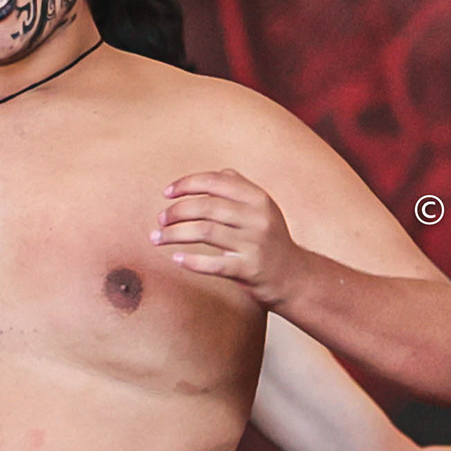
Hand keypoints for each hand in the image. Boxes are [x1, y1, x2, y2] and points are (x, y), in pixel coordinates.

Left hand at [155, 169, 303, 305]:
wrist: (292, 276)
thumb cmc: (270, 240)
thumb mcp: (264, 209)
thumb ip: (241, 189)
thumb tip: (216, 174)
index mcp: (259, 199)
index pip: (216, 182)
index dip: (186, 184)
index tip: (166, 193)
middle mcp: (258, 218)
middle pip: (206, 207)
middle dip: (175, 212)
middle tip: (160, 220)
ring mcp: (255, 244)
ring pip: (204, 232)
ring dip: (174, 234)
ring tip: (157, 238)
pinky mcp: (250, 268)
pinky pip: (214, 264)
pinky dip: (191, 261)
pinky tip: (176, 259)